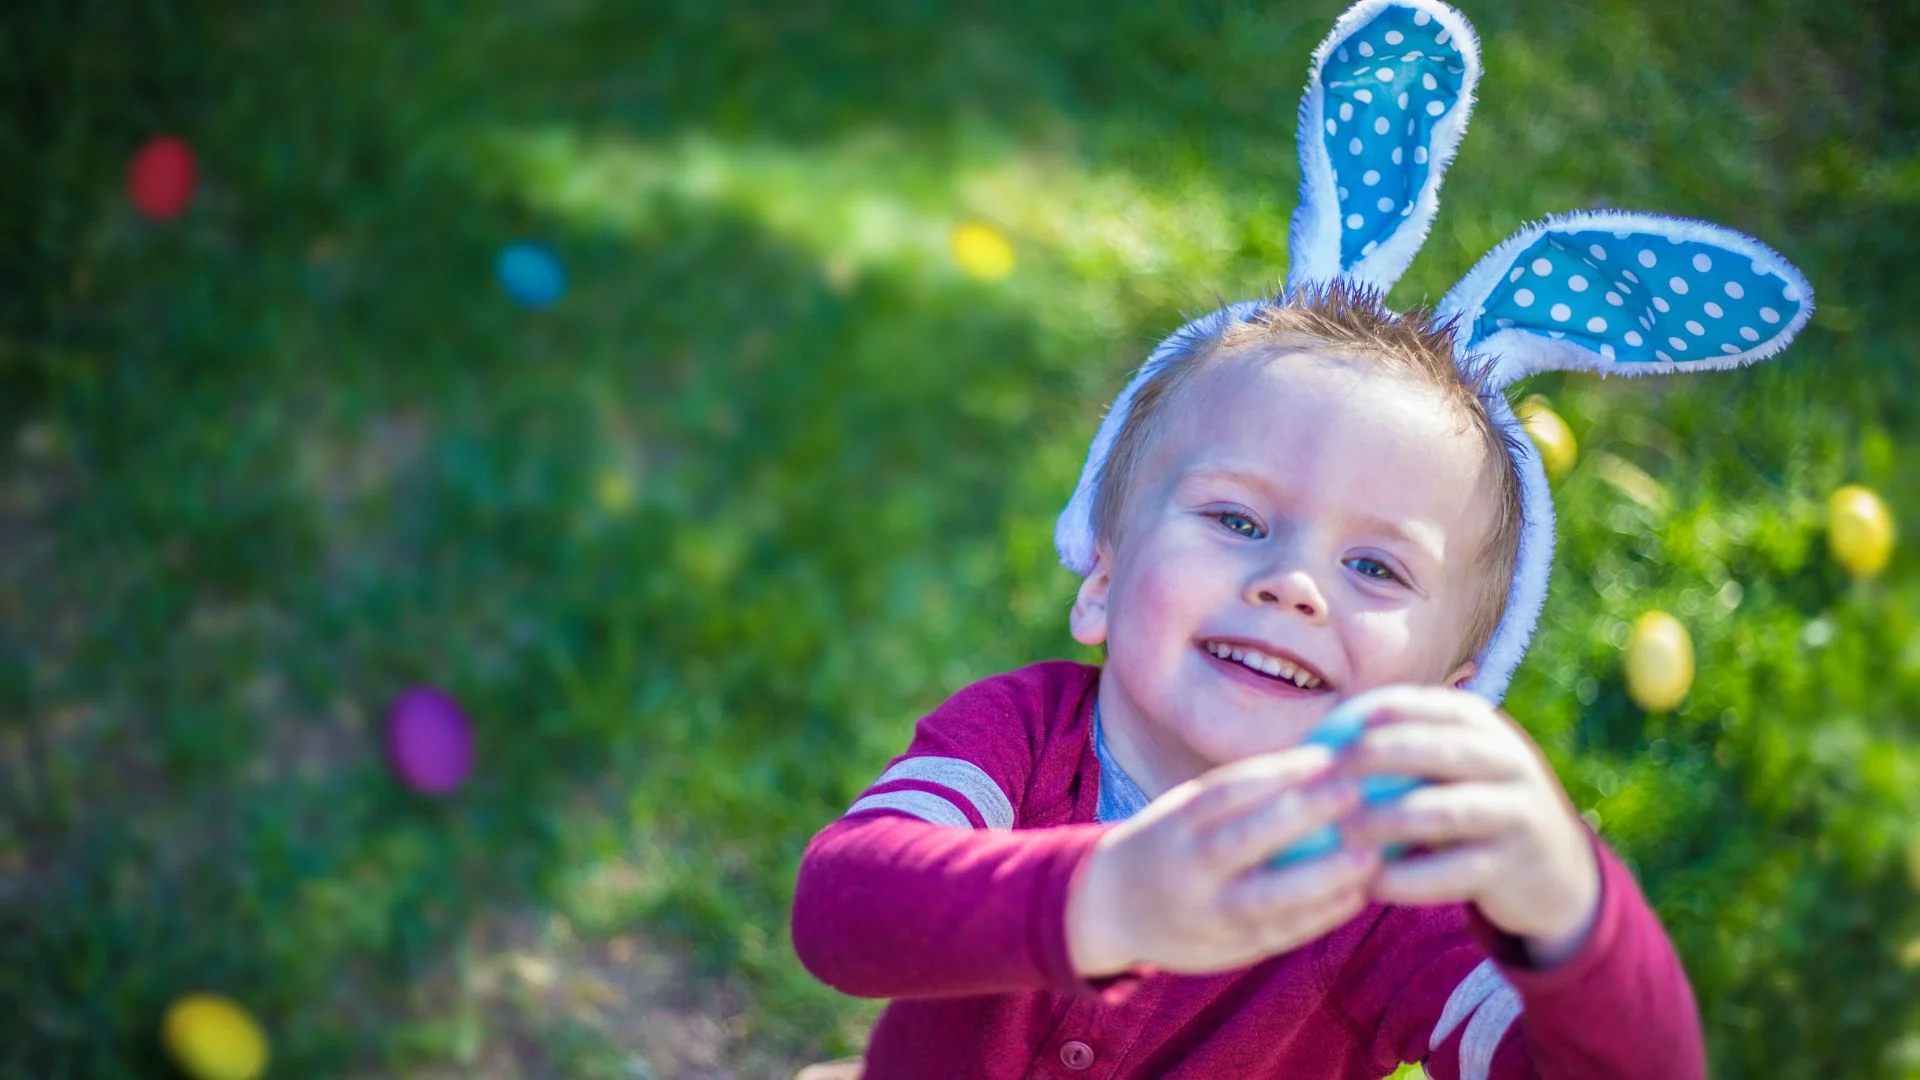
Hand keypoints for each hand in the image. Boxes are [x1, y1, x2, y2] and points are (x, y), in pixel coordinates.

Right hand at [1066, 746, 1381, 977]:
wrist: (1111, 909)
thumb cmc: (1171, 843)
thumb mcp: (1186, 809)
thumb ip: (1239, 794)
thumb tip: (1323, 759)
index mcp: (1175, 822)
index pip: (1226, 790)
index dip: (1278, 772)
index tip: (1328, 755)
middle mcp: (1184, 868)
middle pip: (1243, 840)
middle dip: (1301, 816)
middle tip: (1356, 794)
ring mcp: (1202, 914)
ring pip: (1264, 898)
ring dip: (1320, 878)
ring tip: (1370, 857)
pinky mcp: (1221, 951)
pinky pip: (1276, 934)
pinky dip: (1318, 917)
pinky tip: (1355, 896)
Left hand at [1336, 687, 1599, 964]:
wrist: (1553, 872)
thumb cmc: (1474, 809)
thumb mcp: (1454, 769)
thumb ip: (1405, 750)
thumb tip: (1314, 742)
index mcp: (1488, 729)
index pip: (1434, 706)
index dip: (1385, 711)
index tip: (1337, 726)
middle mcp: (1509, 761)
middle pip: (1436, 750)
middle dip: (1375, 758)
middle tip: (1325, 776)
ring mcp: (1517, 813)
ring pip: (1442, 811)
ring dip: (1384, 821)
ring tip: (1339, 833)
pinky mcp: (1515, 866)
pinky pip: (1452, 872)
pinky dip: (1406, 878)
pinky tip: (1367, 883)